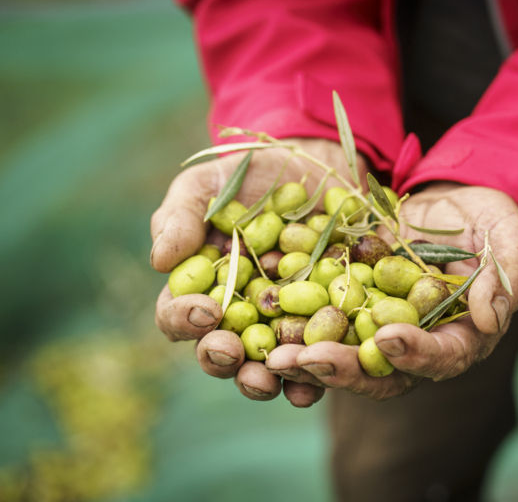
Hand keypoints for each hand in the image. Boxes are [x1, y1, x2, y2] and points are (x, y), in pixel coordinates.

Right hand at [151, 138, 366, 404]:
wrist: (316, 165)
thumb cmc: (251, 176)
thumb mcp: (210, 185)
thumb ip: (180, 216)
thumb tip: (159, 260)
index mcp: (202, 289)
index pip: (179, 315)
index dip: (184, 319)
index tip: (204, 310)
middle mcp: (239, 317)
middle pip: (222, 353)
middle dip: (223, 358)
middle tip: (231, 354)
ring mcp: (283, 325)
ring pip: (268, 366)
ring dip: (266, 378)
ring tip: (271, 377)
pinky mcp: (326, 324)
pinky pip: (320, 358)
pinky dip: (319, 375)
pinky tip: (320, 382)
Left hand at [265, 183, 517, 399]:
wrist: (452, 198)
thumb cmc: (492, 218)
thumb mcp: (509, 238)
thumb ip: (504, 277)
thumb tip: (491, 321)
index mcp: (462, 335)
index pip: (443, 356)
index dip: (418, 353)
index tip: (392, 337)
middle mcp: (418, 341)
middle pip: (383, 370)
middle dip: (346, 369)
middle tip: (308, 361)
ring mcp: (380, 324)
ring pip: (345, 354)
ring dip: (310, 359)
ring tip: (275, 356)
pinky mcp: (352, 302)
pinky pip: (323, 319)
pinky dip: (296, 323)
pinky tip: (266, 319)